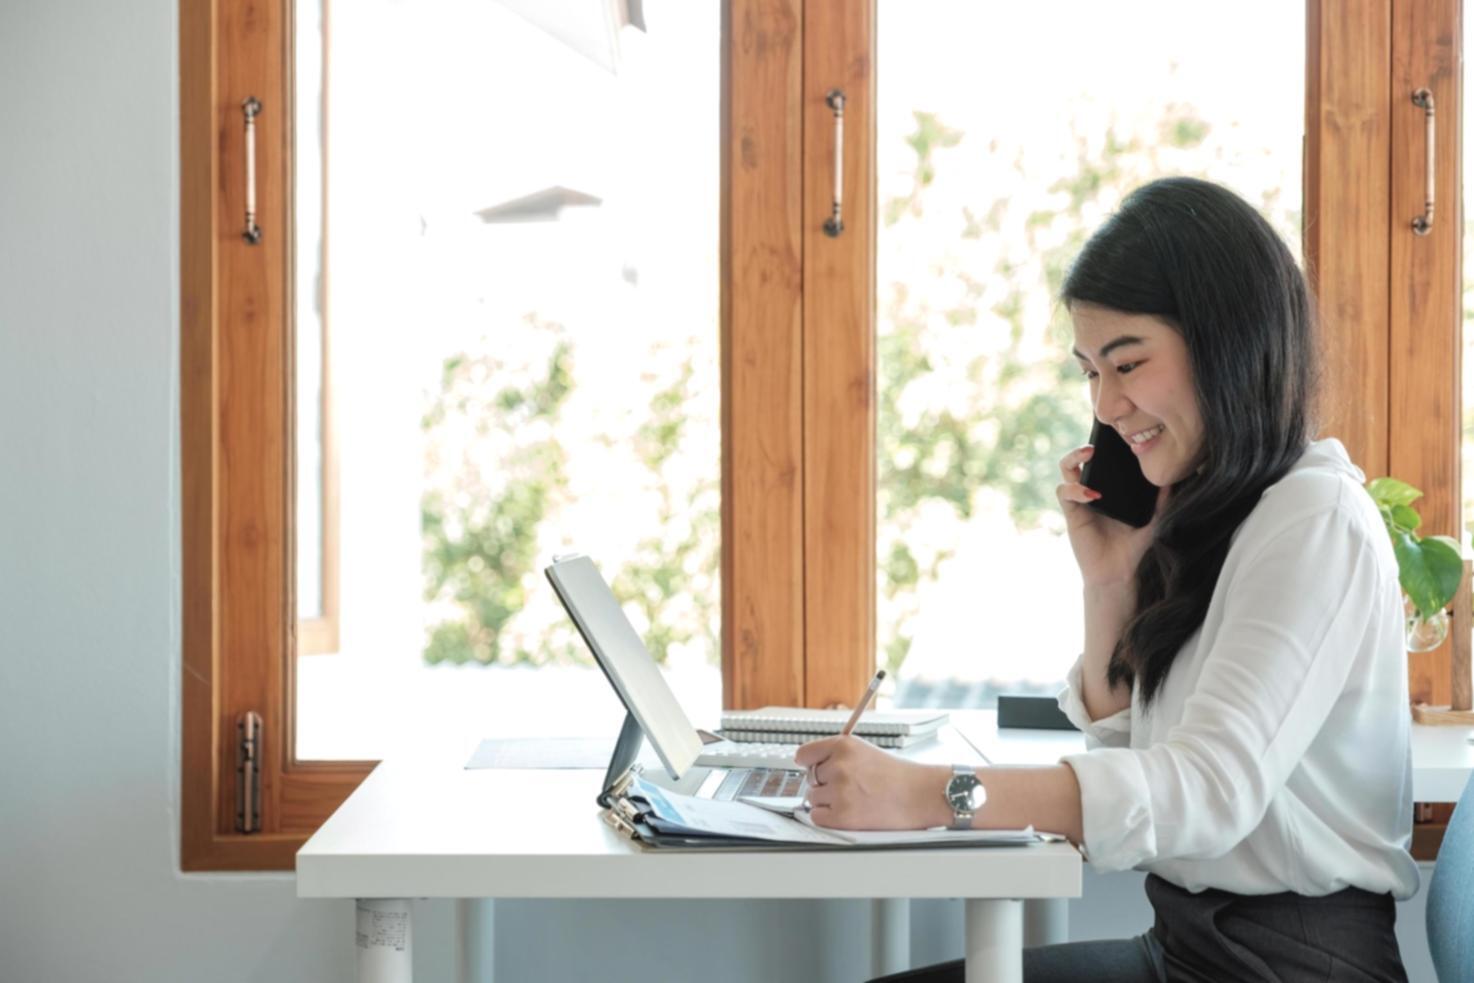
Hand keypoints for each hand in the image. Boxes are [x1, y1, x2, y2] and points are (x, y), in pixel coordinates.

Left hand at [793, 735, 949, 829]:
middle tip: (848, 787)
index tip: (809, 768)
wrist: (921, 795)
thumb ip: (838, 755)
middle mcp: (839, 766)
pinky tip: (848, 812)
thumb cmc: (899, 775)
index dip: (808, 763)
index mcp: (843, 745)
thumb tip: (811, 766)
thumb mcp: (864, 751)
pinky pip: (817, 816)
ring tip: (853, 799)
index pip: (804, 754)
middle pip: (810, 778)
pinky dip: (828, 817)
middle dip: (824, 783)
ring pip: (812, 798)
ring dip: (827, 801)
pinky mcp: (842, 815)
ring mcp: (840, 791)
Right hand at [1055, 443, 1167, 587]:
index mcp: (1111, 488)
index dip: (1105, 446)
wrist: (1119, 573)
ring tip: (1089, 454)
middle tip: (1098, 442)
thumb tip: (1174, 475)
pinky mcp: (1072, 513)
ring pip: (1067, 470)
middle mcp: (1093, 490)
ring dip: (1074, 458)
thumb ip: (1162, 498)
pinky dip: (1076, 489)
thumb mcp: (1155, 518)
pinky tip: (1092, 494)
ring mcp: (1080, 500)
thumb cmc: (1135, 547)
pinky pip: (1065, 493)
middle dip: (1085, 446)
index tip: (1116, 435)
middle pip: (1081, 459)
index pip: (1104, 460)